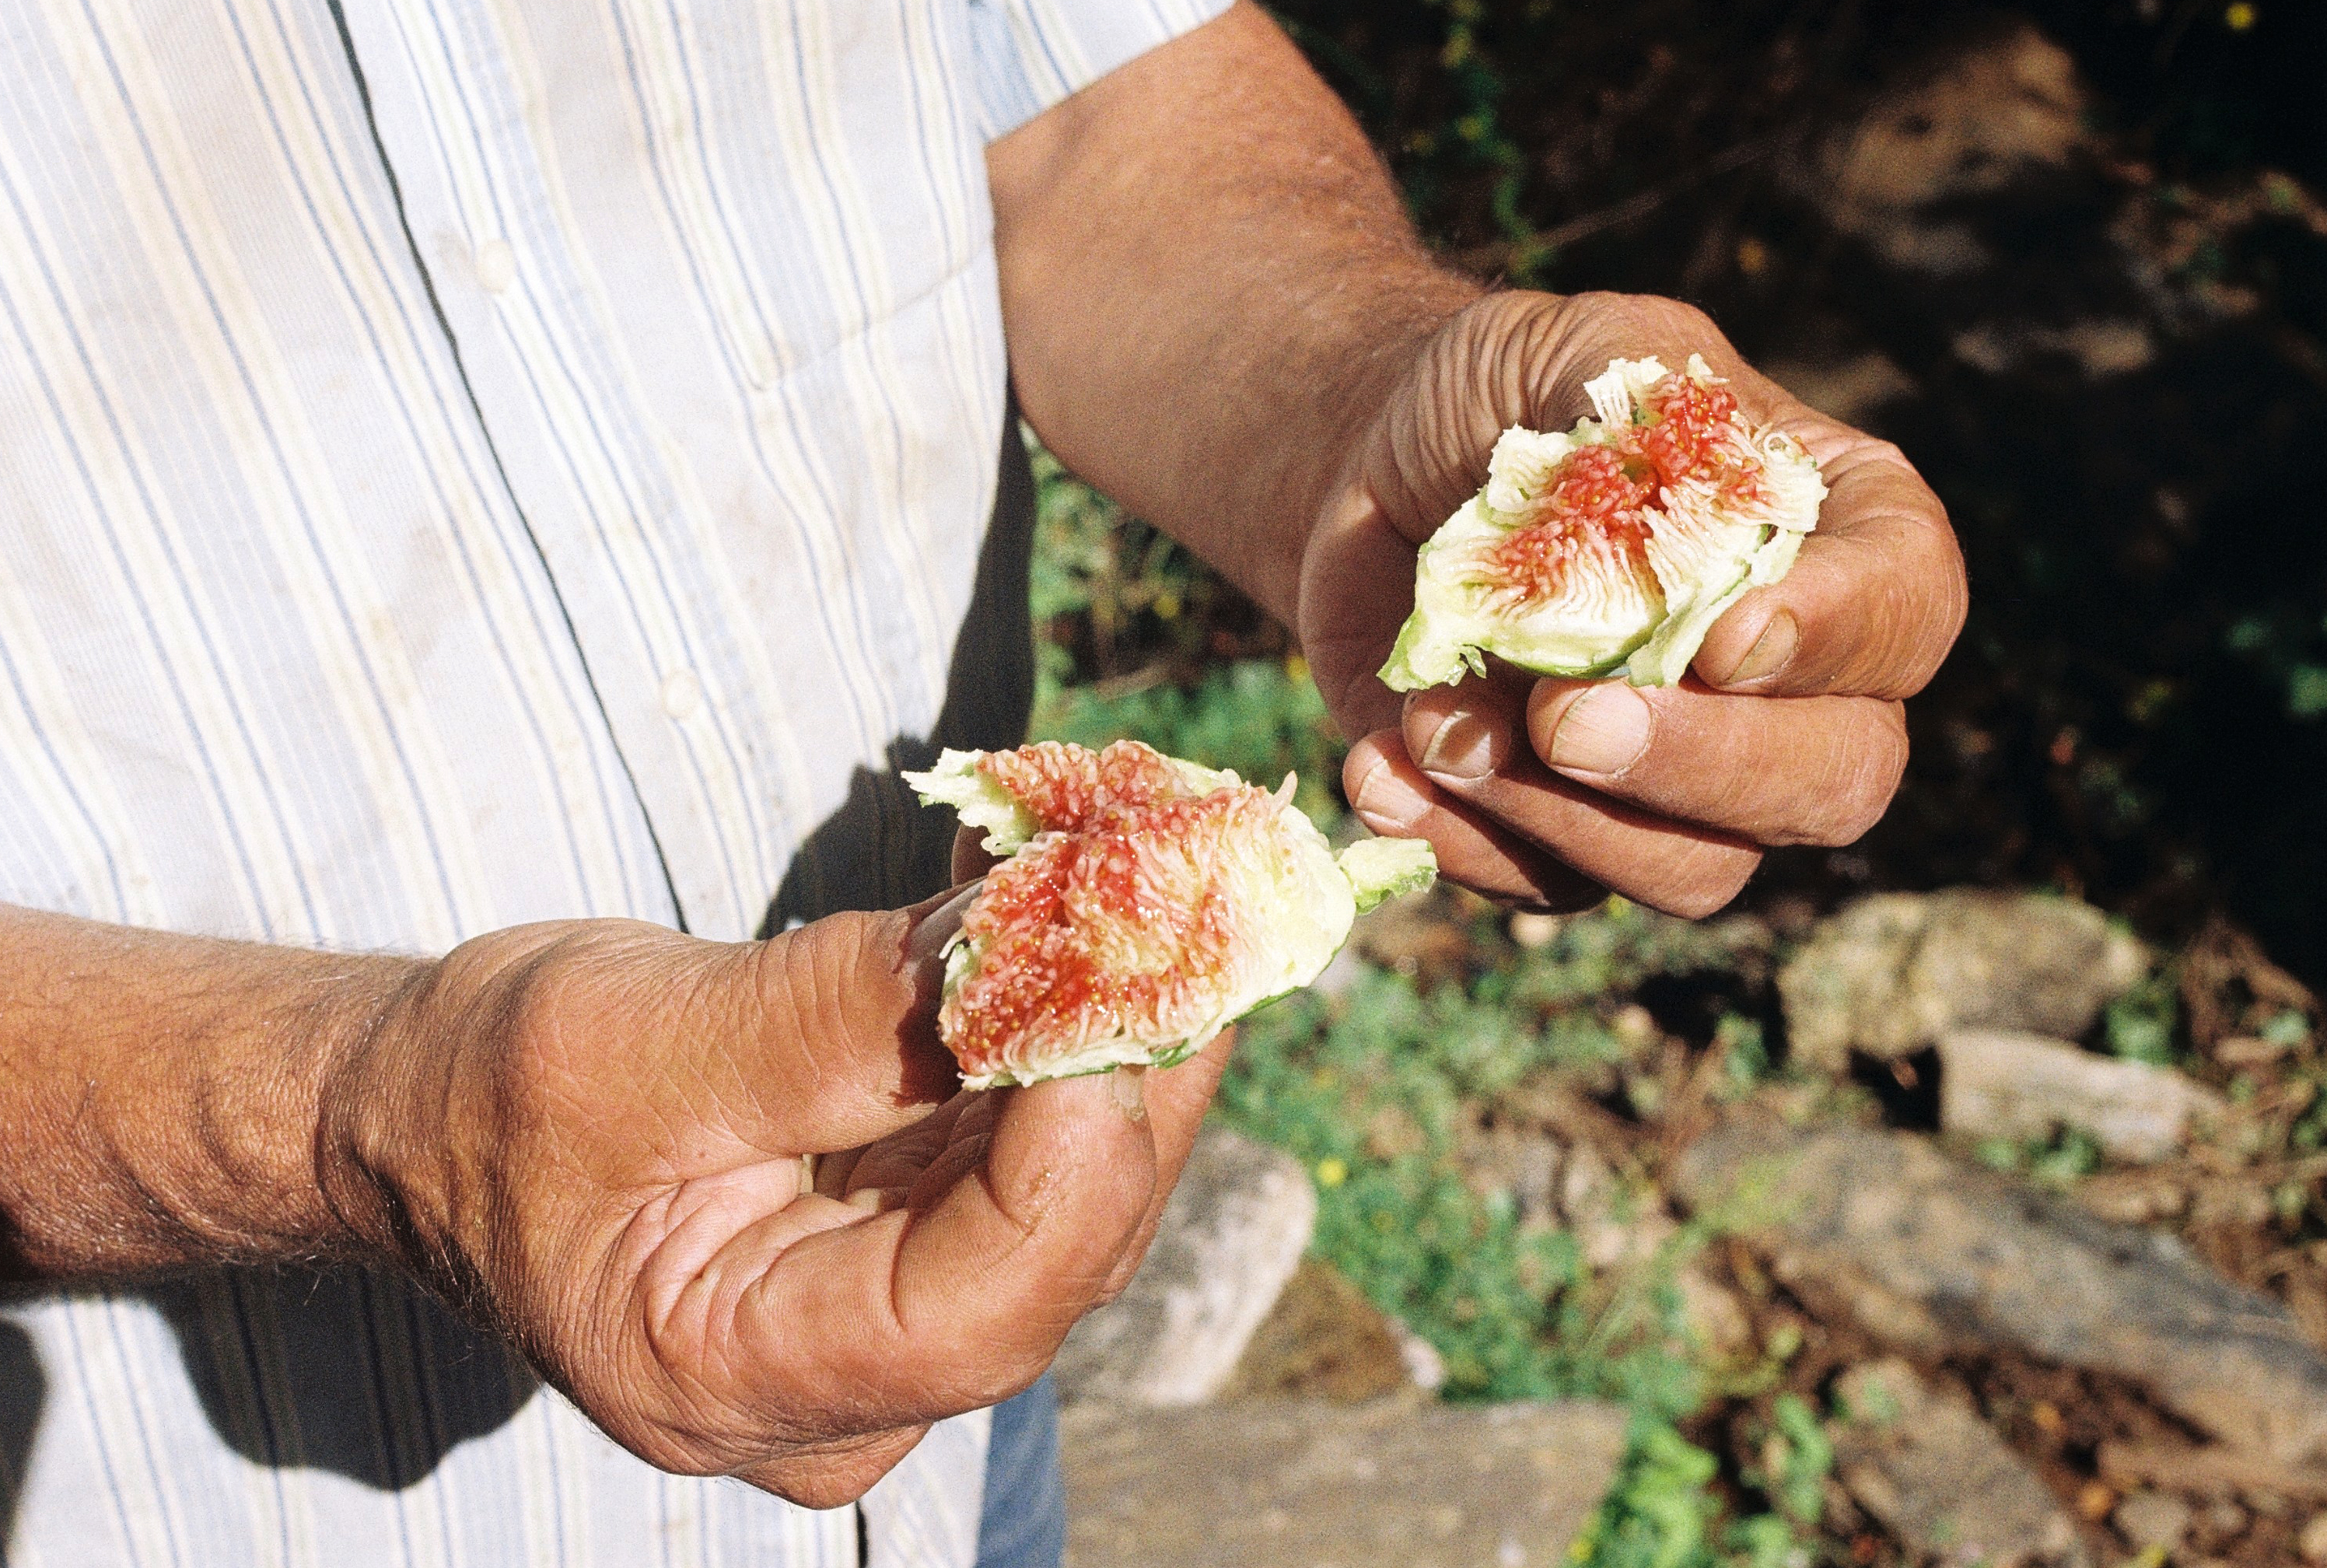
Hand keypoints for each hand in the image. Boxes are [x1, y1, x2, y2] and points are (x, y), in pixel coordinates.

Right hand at [321, 891, 1225, 1506]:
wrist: (435, 1115)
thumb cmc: (490, 1095)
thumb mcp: (626, 1047)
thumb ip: (828, 1020)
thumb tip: (1028, 941)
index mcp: (737, 1378)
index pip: (980, 1311)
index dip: (1077, 1152)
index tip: (1121, 979)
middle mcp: (852, 1380)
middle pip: (1062, 1242)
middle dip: (1133, 1050)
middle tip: (1191, 883)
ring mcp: (902, 1307)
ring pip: (1080, 1175)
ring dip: (1131, 1011)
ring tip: (1170, 860)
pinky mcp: (928, 1226)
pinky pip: (1046, 1127)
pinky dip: (1081, 1011)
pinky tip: (1107, 894)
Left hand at [1298, 290, 1966, 915]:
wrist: (1368, 472)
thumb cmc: (1502, 400)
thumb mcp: (1577, 354)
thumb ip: (1648, 426)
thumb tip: (1692, 573)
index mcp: (1837, 539)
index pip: (1906, 608)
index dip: (1836, 638)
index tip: (1723, 639)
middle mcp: (1793, 685)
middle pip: (1833, 780)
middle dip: (1701, 766)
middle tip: (1566, 719)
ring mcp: (1685, 777)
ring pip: (1700, 870)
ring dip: (1563, 817)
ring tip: (1437, 725)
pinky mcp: (1568, 832)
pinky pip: (1552, 886)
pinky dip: (1459, 840)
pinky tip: (1380, 768)